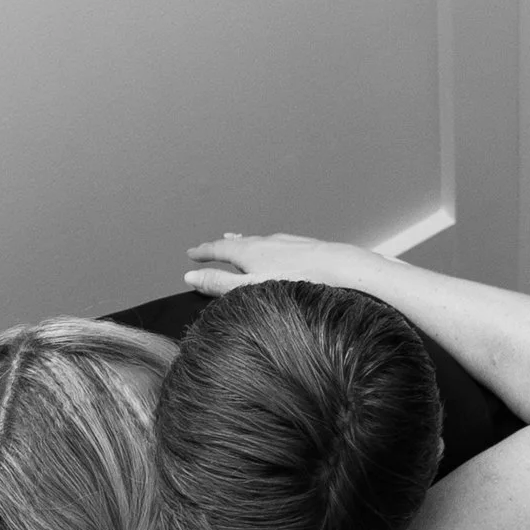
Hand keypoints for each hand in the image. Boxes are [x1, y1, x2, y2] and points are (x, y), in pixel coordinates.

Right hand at [184, 232, 379, 297]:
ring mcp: (286, 242)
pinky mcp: (303, 247)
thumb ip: (219, 284)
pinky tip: (273, 250)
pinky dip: (265, 246)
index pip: (218, 250)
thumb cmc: (296, 282)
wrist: (339, 268)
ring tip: (235, 241)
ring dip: (243, 242)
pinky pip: (276, 243)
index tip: (191, 254)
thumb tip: (190, 277)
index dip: (203, 252)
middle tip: (209, 247)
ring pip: (258, 241)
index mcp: (249, 252)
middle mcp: (265, 242)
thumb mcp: (250, 288)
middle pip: (238, 242)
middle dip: (221, 245)